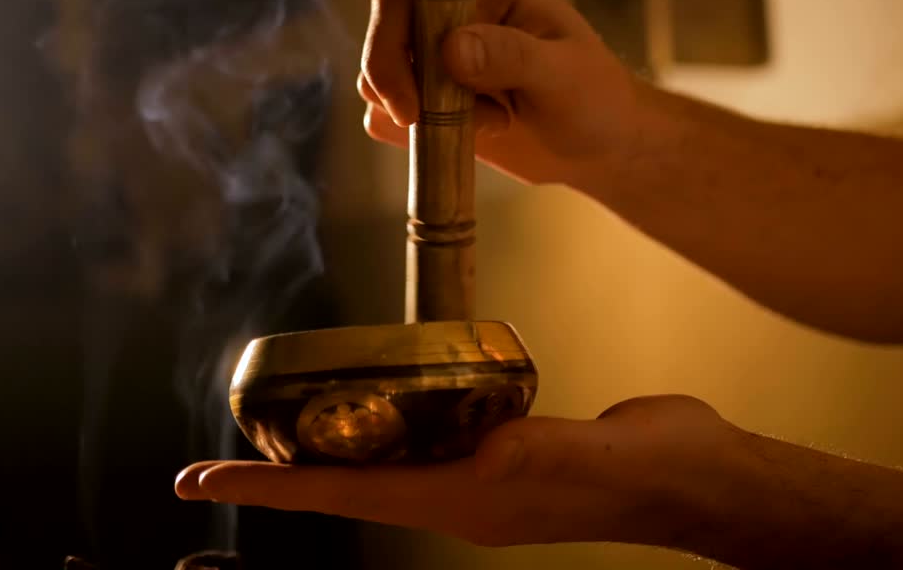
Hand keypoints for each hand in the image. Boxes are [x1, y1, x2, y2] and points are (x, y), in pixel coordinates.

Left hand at [175, 395, 739, 547]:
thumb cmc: (651, 472)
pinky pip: (431, 436)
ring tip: (284, 429)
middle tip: (221, 453)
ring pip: (386, 462)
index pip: (347, 494)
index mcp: (468, 502)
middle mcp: (463, 494)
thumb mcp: (586, 457)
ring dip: (330, 449)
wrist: (699, 476)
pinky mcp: (510, 447)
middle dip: (282, 470)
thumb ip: (532, 450)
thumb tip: (489, 447)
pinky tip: (387, 400)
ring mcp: (485, 474)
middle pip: (350, 484)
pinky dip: (392, 421)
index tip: (204, 477)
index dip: (272, 484)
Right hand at [359, 0, 647, 186]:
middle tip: (430, 125)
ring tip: (489, 121)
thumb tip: (451, 49)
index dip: (393, 48)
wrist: (600, 143)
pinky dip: (416, 136)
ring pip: (378, 79)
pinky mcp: (428, 89)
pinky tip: (473, 133)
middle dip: (399, 88)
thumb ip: (513, 56)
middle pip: (383, 35)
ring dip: (421, 115)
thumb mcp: (564, 77)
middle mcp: (452, 3)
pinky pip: (385, 113)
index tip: (412, 108)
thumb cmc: (595, 99)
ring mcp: (436, 48)